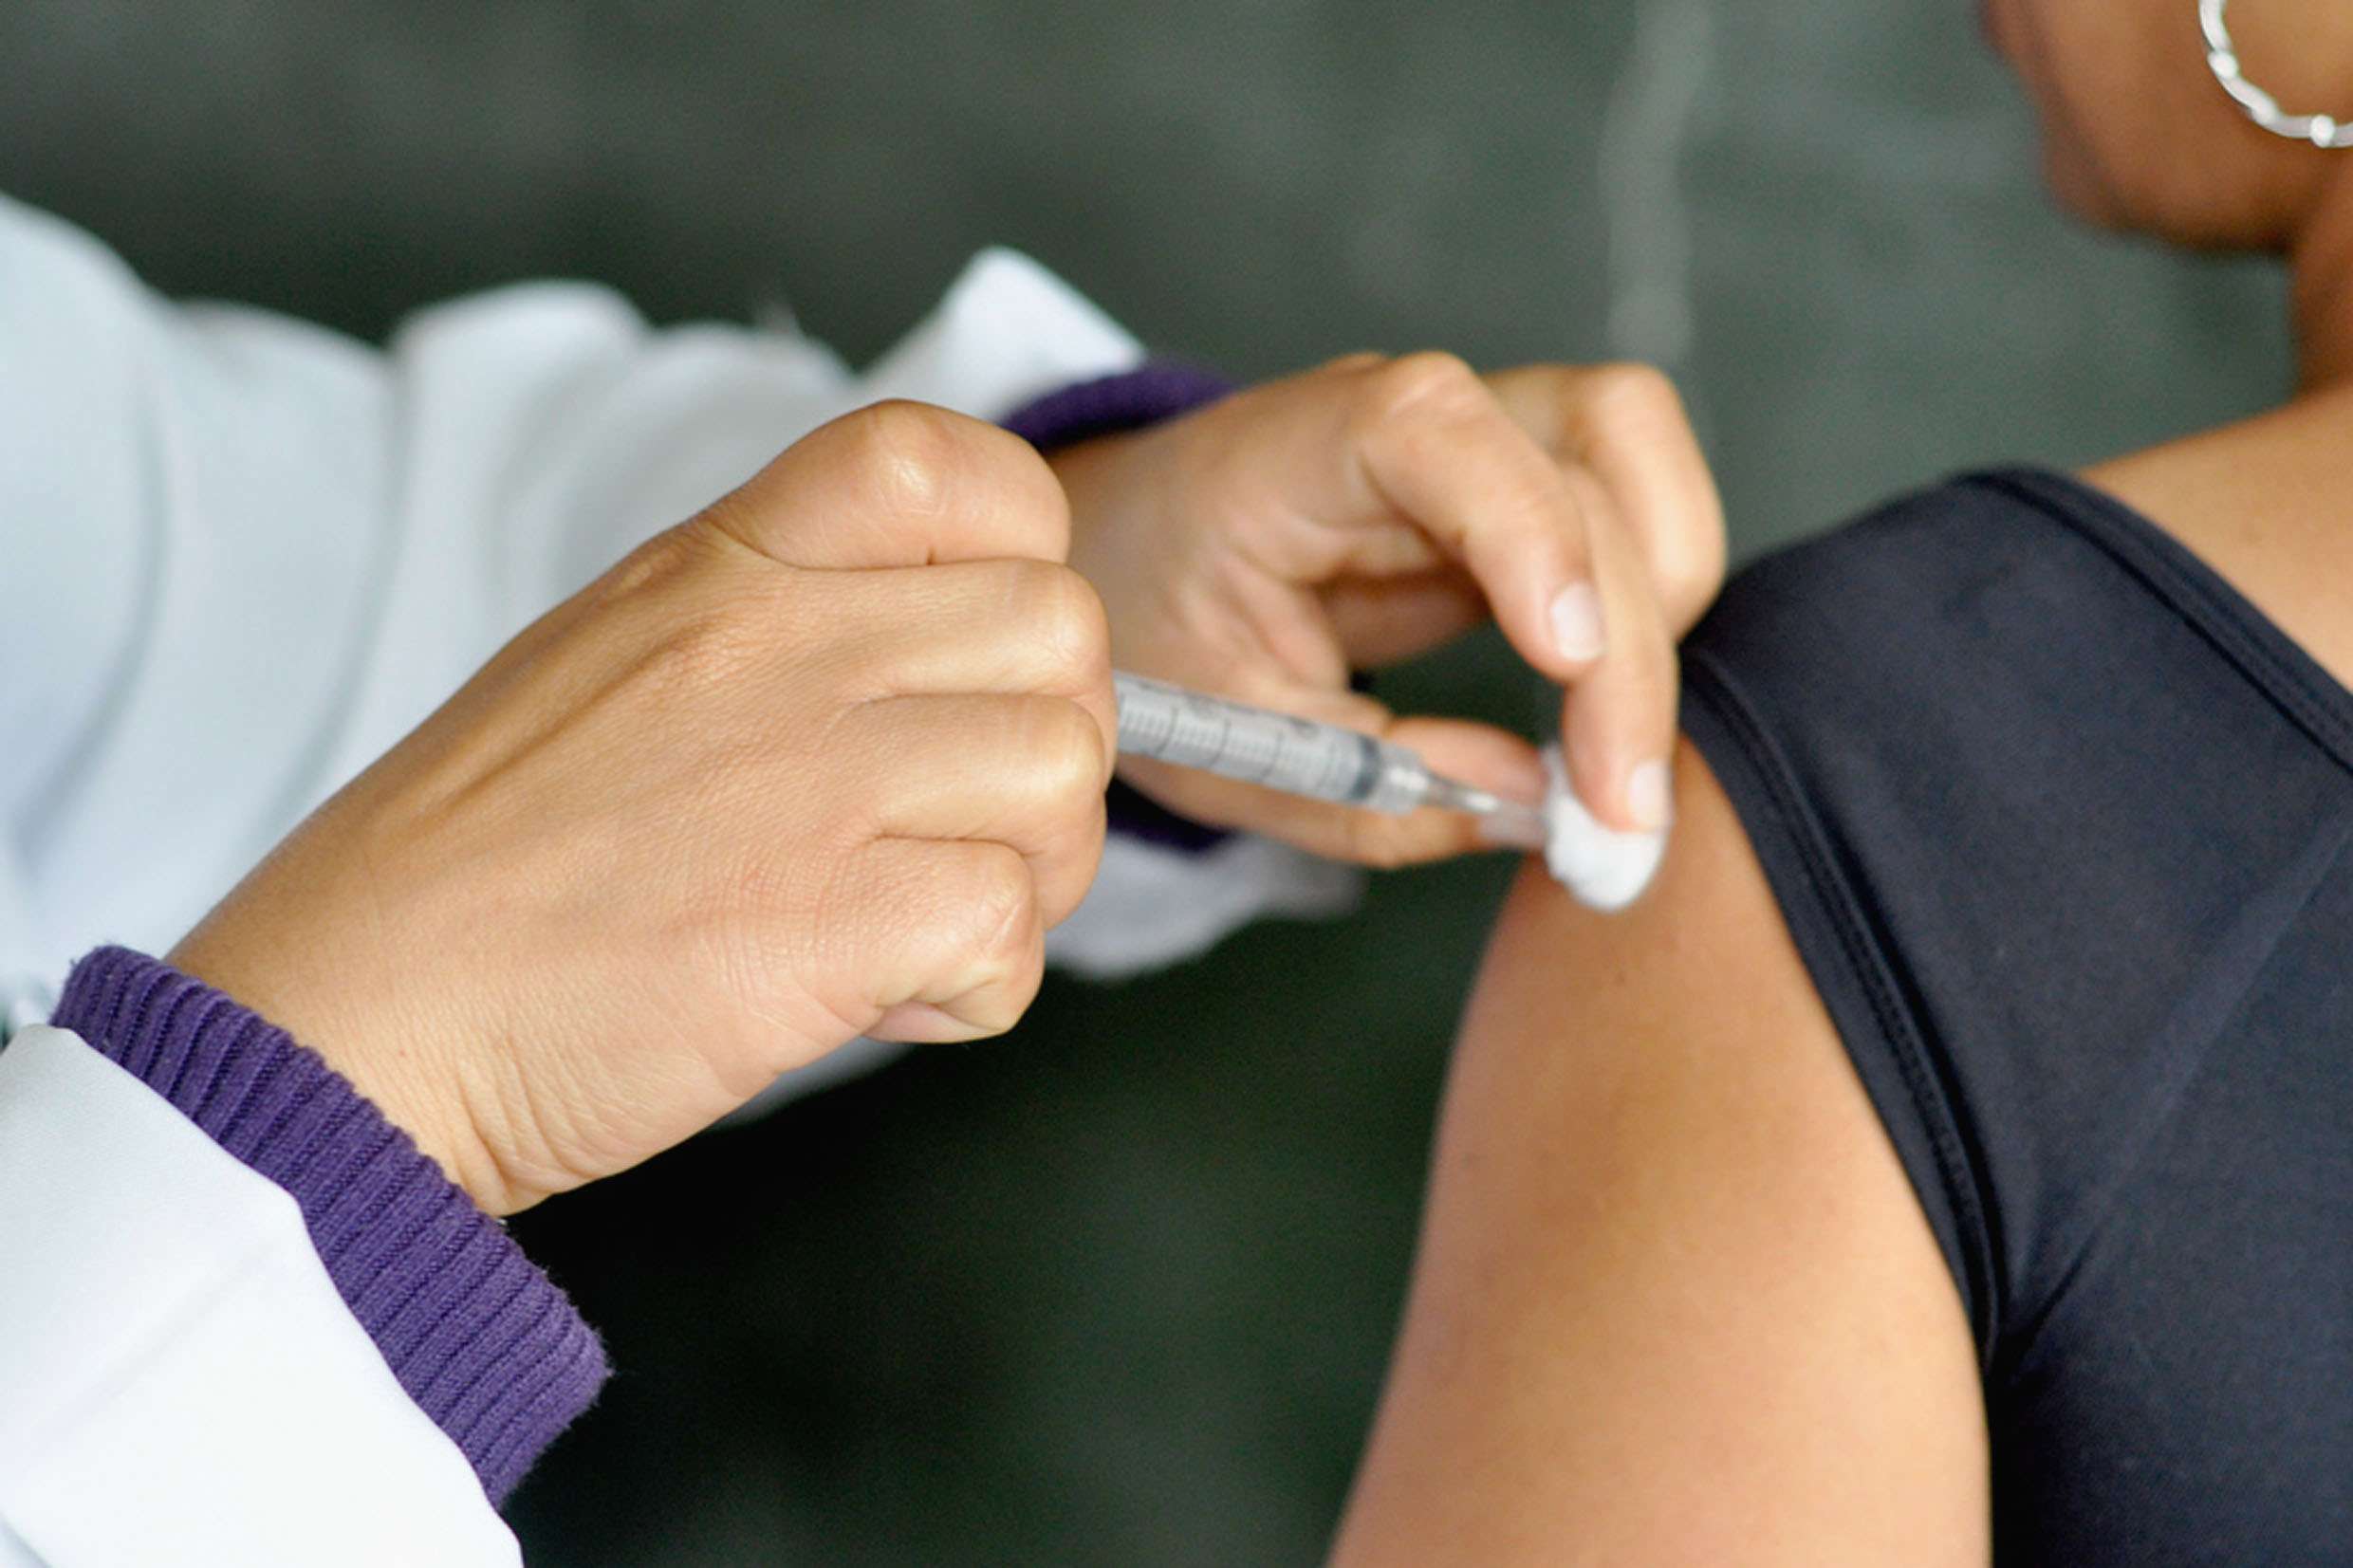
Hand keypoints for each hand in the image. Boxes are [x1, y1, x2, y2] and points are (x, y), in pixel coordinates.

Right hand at [170, 403, 1114, 1214]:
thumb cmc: (475, 870)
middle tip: (965, 829)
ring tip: (925, 926)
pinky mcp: (828, 922)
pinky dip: (981, 985)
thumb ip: (774, 637)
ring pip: (1062, 773)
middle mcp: (778, 643)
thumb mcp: (611, 667)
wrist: (351, 1018)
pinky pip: (1013, 923)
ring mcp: (812, 777)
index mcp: (722, 565)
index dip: (1024, 556)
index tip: (976, 661)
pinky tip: (891, 999)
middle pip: (1060, 630)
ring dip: (1033, 872)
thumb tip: (939, 678)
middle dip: (1051, 743)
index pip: (955, 465)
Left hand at [1054, 353, 1723, 863]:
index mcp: (1285, 454)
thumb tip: (1532, 807)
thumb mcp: (1225, 744)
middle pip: (1574, 465)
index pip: (1429, 426)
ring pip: (1634, 455)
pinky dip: (1652, 612)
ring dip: (1662, 611)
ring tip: (1617, 770)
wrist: (1135, 557)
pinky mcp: (1524, 479)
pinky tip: (1607, 724)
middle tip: (1616, 820)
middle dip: (1622, 652)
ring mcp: (1476, 432)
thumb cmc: (1161, 632)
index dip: (1522, 527)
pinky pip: (1634, 505)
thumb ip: (1363, 787)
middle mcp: (1402, 413)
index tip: (1564, 660)